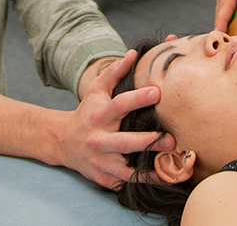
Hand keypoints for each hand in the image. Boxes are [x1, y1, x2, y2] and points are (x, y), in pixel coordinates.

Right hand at [61, 50, 174, 187]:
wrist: (64, 142)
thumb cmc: (87, 111)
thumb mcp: (96, 89)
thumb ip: (114, 72)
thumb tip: (133, 53)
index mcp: (99, 115)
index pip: (119, 106)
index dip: (138, 99)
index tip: (158, 93)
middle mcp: (99, 140)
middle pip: (124, 142)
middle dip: (148, 141)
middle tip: (171, 138)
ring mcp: (101, 162)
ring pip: (127, 169)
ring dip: (149, 169)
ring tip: (171, 166)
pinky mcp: (105, 179)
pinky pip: (126, 183)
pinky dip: (144, 183)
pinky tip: (164, 180)